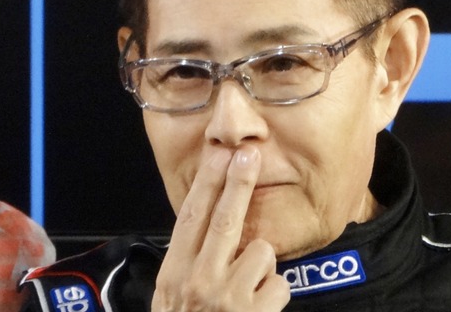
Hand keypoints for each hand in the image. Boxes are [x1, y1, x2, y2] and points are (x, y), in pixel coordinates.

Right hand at [151, 146, 290, 310]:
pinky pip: (278, 283)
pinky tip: (258, 310)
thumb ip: (189, 262)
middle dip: (238, 182)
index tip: (220, 155)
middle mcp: (198, 281)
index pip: (191, 217)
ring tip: (247, 289)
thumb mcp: (172, 297)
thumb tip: (210, 225)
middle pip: (224, 220)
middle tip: (249, 154)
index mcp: (174, 273)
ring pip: (261, 252)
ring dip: (261, 265)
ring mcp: (226, 299)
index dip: (207, 182)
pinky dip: (273, 293)